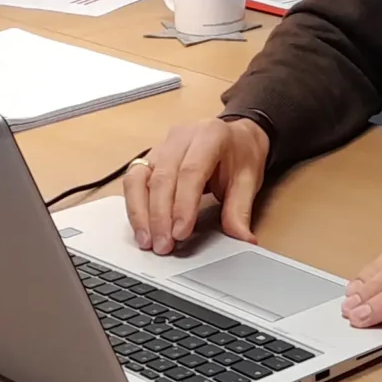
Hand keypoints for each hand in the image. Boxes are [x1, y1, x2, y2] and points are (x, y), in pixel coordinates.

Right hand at [122, 115, 270, 254]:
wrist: (235, 136)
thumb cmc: (240, 155)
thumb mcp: (248, 180)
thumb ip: (240, 210)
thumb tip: (242, 239)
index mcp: (209, 135)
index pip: (190, 171)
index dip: (183, 205)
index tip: (180, 233)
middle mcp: (181, 137)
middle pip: (161, 177)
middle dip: (159, 216)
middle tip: (163, 245)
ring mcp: (161, 146)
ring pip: (139, 178)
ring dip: (140, 213)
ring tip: (147, 241)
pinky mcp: (149, 158)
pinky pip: (133, 181)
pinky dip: (134, 207)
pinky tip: (141, 228)